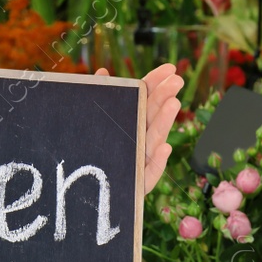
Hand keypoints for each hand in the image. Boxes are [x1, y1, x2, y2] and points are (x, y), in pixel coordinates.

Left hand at [96, 62, 183, 193]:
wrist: (86, 193)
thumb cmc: (95, 151)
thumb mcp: (95, 122)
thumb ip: (100, 97)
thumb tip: (103, 72)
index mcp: (133, 121)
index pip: (147, 99)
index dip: (157, 83)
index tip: (169, 68)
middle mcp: (140, 139)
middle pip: (154, 116)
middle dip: (164, 98)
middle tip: (175, 81)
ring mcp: (141, 161)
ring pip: (155, 140)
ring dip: (165, 122)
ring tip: (173, 103)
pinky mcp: (139, 184)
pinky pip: (151, 173)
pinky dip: (158, 161)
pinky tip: (165, 147)